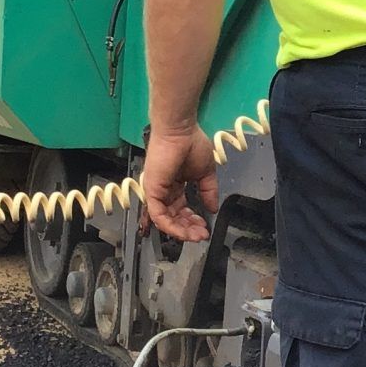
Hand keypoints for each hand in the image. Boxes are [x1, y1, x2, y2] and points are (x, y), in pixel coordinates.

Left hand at [141, 126, 219, 242]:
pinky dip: (171, 226)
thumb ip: (209, 191)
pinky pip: (159, 216)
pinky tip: (184, 231)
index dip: (193, 220)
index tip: (205, 226)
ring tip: (197, 235)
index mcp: (175, 185)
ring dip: (182, 231)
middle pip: (174, 218)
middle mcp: (164, 190)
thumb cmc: (191, 144)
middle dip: (189, 229)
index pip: (181, 210)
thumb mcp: (205, 172)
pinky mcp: (152, 191)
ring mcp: (156, 191)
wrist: (180, 131)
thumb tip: (213, 208)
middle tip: (202, 235)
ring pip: (166, 220)